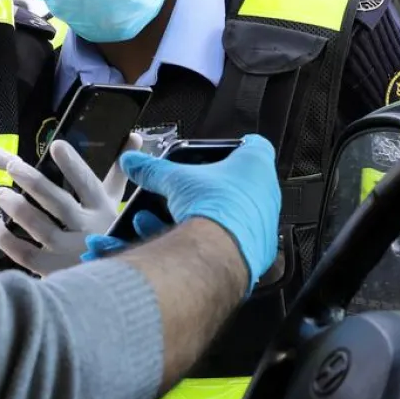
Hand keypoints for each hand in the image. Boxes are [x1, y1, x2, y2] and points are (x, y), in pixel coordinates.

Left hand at [0, 133, 140, 275]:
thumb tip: (134, 136)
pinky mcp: (55, 271)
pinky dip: (7, 240)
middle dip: (35, 182)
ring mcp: (71, 253)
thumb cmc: (112, 233)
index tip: (56, 145)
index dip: (73, 165)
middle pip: (59, 204)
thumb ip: (121, 171)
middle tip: (13, 166)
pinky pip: (26, 255)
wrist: (115, 283)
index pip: (88, 184)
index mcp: (104, 210)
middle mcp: (89, 230)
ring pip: (41, 229)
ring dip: (19, 209)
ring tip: (0, 193)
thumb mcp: (118, 202)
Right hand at [86, 135, 280, 293]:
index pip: (252, 145)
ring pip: (230, 213)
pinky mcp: (255, 250)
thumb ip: (153, 169)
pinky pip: (229, 239)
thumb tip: (133, 162)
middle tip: (184, 190)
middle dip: (206, 187)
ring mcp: (263, 223)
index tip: (219, 150)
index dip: (234, 146)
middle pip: (235, 183)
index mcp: (255, 165)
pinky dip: (206, 239)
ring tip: (165, 218)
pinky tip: (179, 241)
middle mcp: (266, 193)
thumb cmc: (214, 208)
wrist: (222, 253)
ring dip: (200, 214)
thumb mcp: (174, 179)